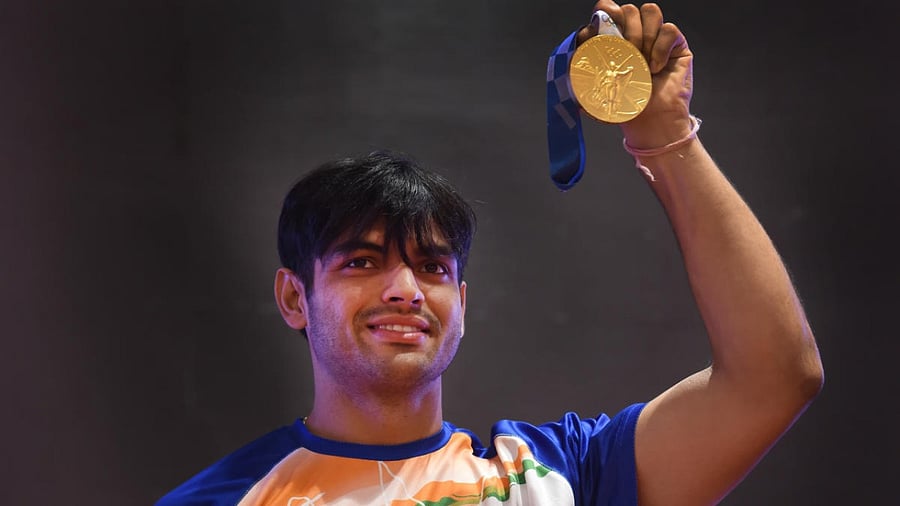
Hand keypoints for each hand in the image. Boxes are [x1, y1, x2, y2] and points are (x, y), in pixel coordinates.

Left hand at [577, 1, 693, 148]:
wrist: (652, 123)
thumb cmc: (626, 107)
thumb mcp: (596, 92)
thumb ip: (582, 76)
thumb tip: (571, 61)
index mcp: (613, 40)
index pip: (606, 11)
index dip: (603, 14)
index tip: (598, 33)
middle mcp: (634, 34)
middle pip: (628, 9)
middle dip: (626, 29)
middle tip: (628, 53)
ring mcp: (655, 37)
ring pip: (650, 11)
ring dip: (644, 36)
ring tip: (643, 63)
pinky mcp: (676, 43)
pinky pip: (669, 29)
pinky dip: (661, 48)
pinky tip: (656, 68)